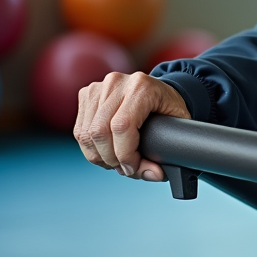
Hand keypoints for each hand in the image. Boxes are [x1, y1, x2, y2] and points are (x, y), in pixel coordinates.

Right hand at [74, 72, 190, 181]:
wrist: (158, 89)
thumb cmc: (168, 108)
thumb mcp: (177, 126)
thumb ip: (167, 151)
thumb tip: (154, 174)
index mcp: (141, 86)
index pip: (122, 126)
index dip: (125, 154)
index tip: (133, 167)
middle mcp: (117, 83)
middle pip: (100, 132)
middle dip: (111, 159)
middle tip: (125, 168)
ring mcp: (99, 87)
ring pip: (86, 134)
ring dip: (99, 156)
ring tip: (116, 162)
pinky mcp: (87, 94)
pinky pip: (80, 130)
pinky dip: (90, 148)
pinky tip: (106, 152)